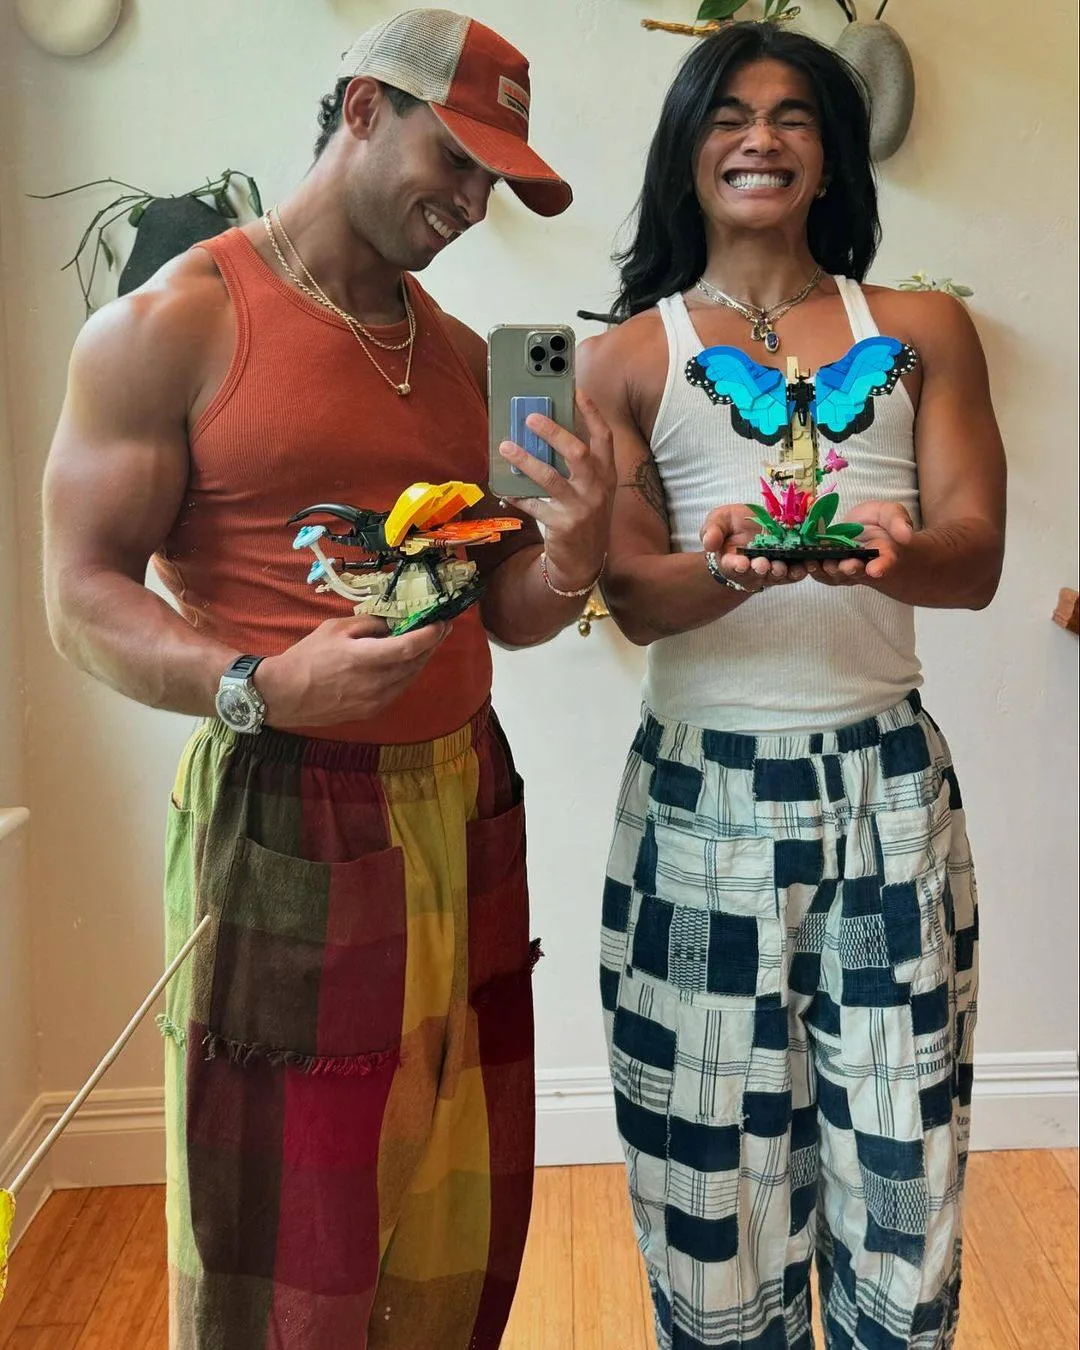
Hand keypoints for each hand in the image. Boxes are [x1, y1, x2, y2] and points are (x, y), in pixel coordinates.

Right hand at [254, 614, 448, 726]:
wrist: (286, 695)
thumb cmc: (307, 657)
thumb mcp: (335, 629)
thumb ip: (368, 624)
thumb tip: (393, 623)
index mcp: (363, 659)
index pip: (409, 648)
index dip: (430, 635)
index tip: (442, 622)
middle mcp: (374, 683)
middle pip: (415, 663)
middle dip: (431, 644)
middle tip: (440, 628)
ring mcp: (375, 701)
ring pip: (409, 678)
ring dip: (421, 660)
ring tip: (426, 643)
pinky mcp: (371, 711)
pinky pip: (398, 690)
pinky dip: (406, 674)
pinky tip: (405, 663)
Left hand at [497, 390, 615, 590]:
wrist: (585, 561)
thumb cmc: (584, 516)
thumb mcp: (590, 489)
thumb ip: (576, 465)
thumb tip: (546, 432)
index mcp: (606, 474)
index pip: (603, 436)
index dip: (590, 411)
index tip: (575, 389)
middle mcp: (597, 488)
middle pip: (577, 452)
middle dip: (552, 432)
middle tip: (529, 417)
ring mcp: (581, 508)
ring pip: (550, 478)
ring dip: (525, 460)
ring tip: (506, 446)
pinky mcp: (563, 525)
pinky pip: (533, 505)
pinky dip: (516, 495)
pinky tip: (503, 487)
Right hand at [700, 504, 808, 589]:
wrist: (751, 527)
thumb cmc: (730, 526)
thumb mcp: (718, 522)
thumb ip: (712, 531)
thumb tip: (708, 543)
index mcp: (731, 561)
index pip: (732, 566)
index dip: (737, 566)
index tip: (741, 564)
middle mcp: (752, 569)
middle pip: (757, 573)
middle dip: (761, 569)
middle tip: (763, 564)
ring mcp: (771, 569)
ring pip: (777, 575)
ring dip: (781, 572)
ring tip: (783, 567)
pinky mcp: (788, 565)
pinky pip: (795, 571)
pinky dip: (800, 569)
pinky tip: (805, 564)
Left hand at [806, 501, 913, 585]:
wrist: (866, 530)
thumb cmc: (882, 524)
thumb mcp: (892, 515)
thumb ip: (898, 522)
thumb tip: (906, 535)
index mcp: (884, 555)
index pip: (884, 563)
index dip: (881, 567)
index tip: (876, 570)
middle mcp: (864, 566)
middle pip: (857, 571)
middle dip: (850, 568)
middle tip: (847, 565)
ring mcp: (845, 568)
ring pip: (836, 574)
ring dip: (828, 569)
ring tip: (820, 562)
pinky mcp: (830, 566)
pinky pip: (821, 572)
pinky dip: (814, 569)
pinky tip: (806, 561)